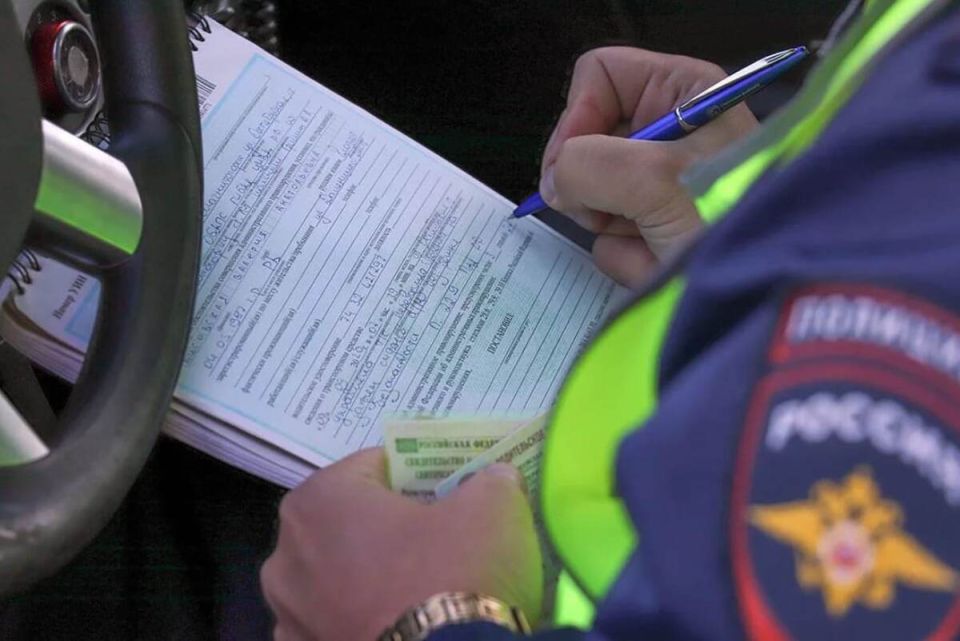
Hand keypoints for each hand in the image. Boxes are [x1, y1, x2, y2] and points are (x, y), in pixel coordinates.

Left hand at [260, 449, 542, 640]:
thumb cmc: (454, 573)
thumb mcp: (495, 507)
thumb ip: (490, 481)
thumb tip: (494, 480)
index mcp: (320, 498)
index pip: (375, 467)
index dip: (418, 475)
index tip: (449, 491)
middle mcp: (286, 552)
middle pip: (349, 522)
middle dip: (388, 527)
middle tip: (438, 540)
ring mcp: (288, 613)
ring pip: (335, 577)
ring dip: (366, 578)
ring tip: (418, 592)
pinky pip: (330, 625)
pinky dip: (356, 621)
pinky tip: (397, 627)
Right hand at [540, 47, 757, 287]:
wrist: (766, 290)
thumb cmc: (731, 222)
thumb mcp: (653, 178)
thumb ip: (585, 164)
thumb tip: (555, 182)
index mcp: (684, 92)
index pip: (600, 75)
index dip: (577, 115)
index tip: (570, 162)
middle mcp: (672, 132)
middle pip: (588, 139)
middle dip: (593, 182)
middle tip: (613, 208)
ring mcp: (661, 185)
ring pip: (593, 194)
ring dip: (614, 226)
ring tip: (654, 240)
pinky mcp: (657, 229)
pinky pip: (610, 237)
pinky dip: (629, 256)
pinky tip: (660, 262)